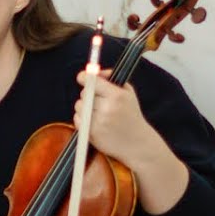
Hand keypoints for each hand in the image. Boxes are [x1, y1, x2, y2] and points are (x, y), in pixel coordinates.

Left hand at [73, 70, 187, 213]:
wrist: (138, 144)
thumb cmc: (132, 116)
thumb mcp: (128, 94)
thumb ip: (112, 79)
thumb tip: (94, 71)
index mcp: (117, 96)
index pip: (93, 82)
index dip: (85, 77)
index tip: (82, 76)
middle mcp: (107, 108)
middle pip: (84, 94)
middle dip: (89, 95)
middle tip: (99, 100)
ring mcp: (98, 122)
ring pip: (79, 106)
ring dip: (84, 107)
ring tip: (98, 112)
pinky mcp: (90, 133)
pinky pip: (77, 119)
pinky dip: (82, 119)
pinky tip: (95, 122)